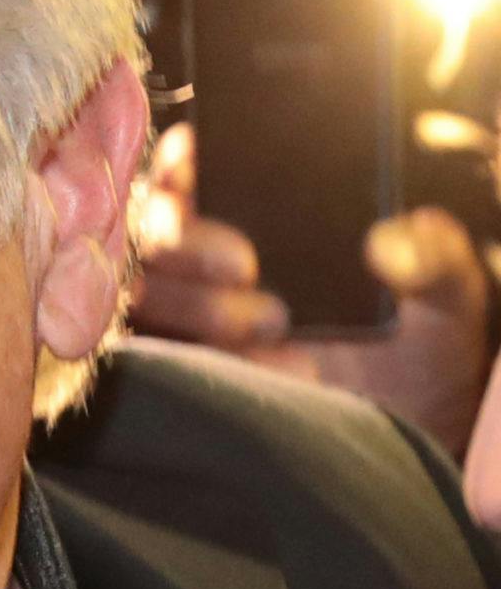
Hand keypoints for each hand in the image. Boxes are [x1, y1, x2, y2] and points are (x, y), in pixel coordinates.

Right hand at [135, 124, 490, 452]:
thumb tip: (392, 238)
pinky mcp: (180, 368)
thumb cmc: (418, 352)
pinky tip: (258, 361)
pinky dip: (192, 352)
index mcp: (264, 213)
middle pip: (152, 225)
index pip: (191, 165)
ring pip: (144, 288)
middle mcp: (214, 257)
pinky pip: (151, 351)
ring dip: (193, 302)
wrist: (403, 429)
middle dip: (188, 241)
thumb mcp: (444, 295)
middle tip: (245, 265)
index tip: (194, 167)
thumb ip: (433, 258)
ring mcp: (190, 314)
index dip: (179, 159)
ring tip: (270, 324)